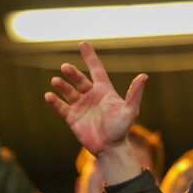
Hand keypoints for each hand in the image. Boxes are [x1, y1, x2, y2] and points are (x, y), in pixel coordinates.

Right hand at [44, 42, 146, 157]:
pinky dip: (54, 102)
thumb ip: (134, 94)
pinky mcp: (72, 118)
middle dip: (72, 73)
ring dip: (62, 86)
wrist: (110, 148)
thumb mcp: (130, 111)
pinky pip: (61, 107)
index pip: (96, 69)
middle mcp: (91, 96)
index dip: (90, 57)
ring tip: (55, 80)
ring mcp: (80, 106)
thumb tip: (144, 76)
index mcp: (104, 90)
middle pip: (79, 80)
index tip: (83, 44)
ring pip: (68, 92)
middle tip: (65, 67)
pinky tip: (48, 96)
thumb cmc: (121, 129)